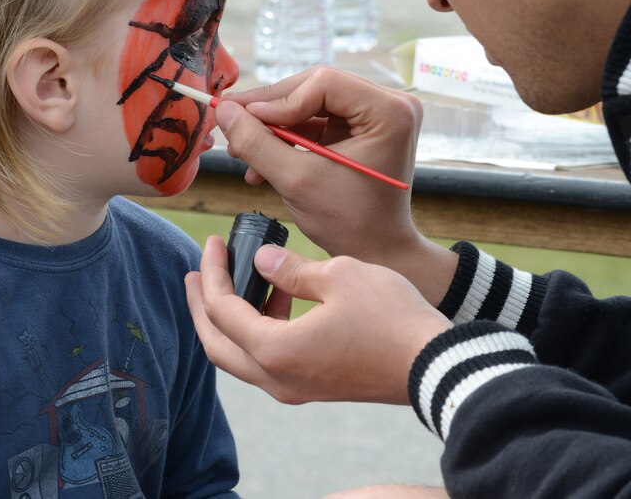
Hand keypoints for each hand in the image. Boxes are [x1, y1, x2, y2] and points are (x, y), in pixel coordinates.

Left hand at [185, 235, 452, 404]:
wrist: (435, 364)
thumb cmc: (391, 318)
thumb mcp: (340, 276)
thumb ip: (292, 268)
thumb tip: (263, 260)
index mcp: (275, 350)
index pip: (222, 309)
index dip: (212, 271)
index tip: (214, 242)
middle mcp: (277, 377)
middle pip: (217, 344)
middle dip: (201, 306)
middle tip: (196, 273)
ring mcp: (295, 388)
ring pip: (240, 357)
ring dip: (230, 320)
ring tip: (235, 280)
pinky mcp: (314, 387)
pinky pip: (268, 362)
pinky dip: (258, 332)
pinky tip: (276, 300)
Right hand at [218, 67, 457, 302]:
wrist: (376, 252)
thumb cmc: (349, 222)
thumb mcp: (297, 181)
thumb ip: (257, 144)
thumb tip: (224, 110)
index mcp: (389, 111)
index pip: (323, 83)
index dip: (279, 99)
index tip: (243, 119)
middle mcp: (389, 104)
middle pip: (314, 88)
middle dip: (270, 112)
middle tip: (231, 124)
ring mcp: (375, 115)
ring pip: (310, 104)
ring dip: (273, 127)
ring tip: (241, 151)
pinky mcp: (360, 129)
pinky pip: (316, 121)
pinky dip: (287, 138)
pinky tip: (260, 162)